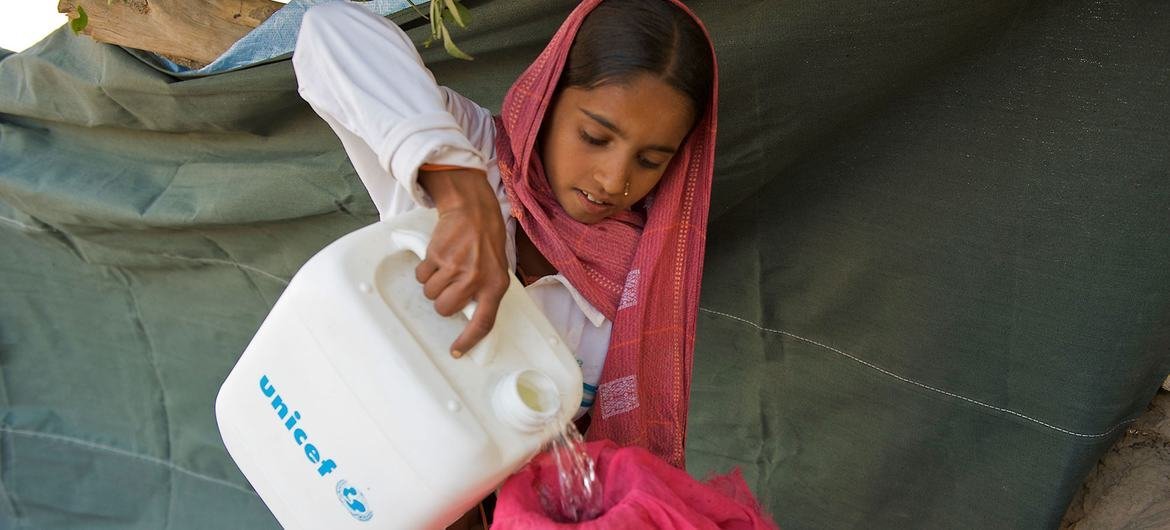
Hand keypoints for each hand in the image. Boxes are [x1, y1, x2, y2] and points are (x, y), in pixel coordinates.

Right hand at [416, 168, 508, 356]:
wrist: (473, 211)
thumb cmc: (486, 243)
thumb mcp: (496, 270)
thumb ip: (485, 293)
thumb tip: (470, 320)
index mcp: (495, 286)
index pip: (482, 322)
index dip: (468, 340)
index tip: (457, 351)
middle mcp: (475, 278)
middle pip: (445, 308)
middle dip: (442, 302)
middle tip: (449, 287)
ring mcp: (455, 266)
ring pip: (430, 293)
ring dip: (433, 284)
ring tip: (445, 267)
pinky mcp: (436, 255)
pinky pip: (421, 275)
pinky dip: (425, 270)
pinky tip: (438, 258)